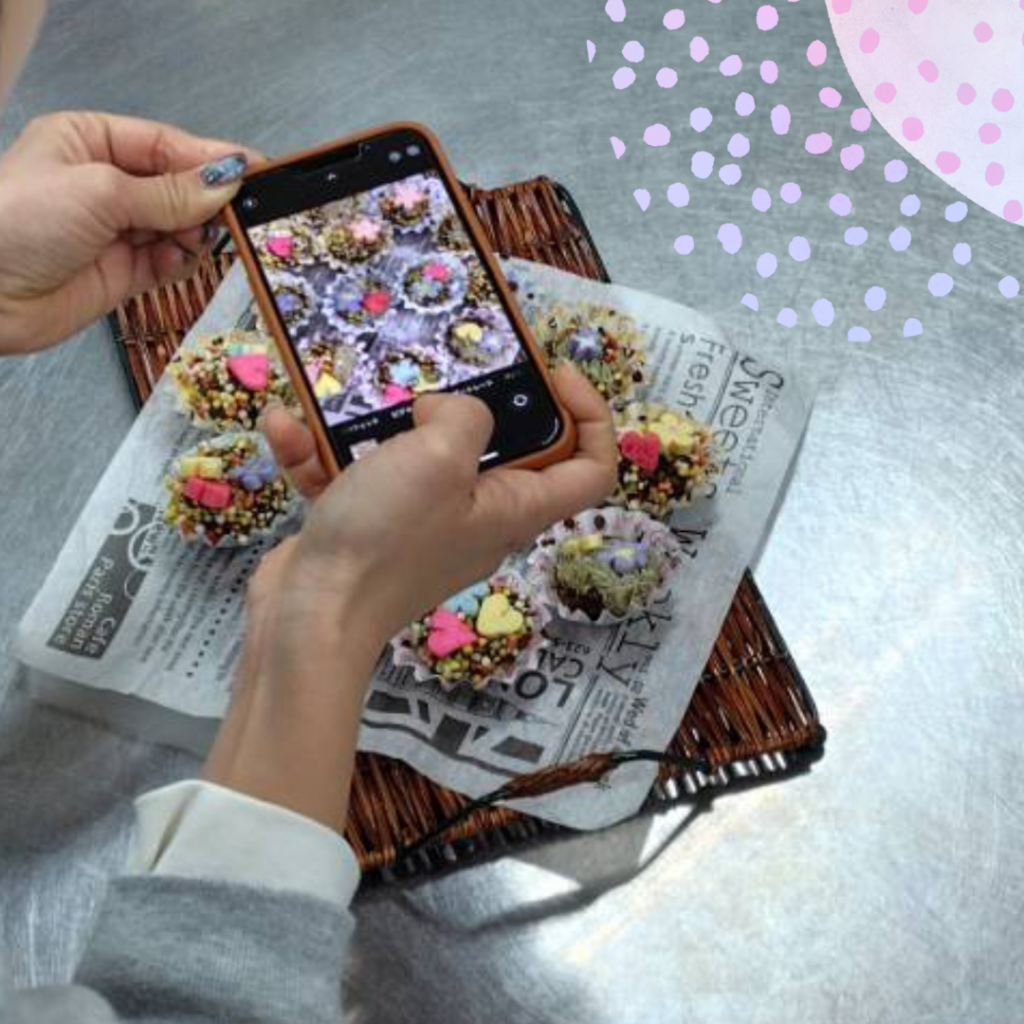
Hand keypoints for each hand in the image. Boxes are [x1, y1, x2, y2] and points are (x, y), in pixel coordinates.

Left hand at [0, 111, 259, 352]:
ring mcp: (114, 229)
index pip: (165, 145)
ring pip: (179, 226)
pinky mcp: (121, 271)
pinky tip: (180, 260)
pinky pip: (169, 261)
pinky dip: (182, 261)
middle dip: (206, 201)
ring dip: (196, 235)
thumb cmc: (14, 223)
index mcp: (89, 141)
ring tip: (198, 242)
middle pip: (177, 187)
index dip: (210, 158)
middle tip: (237, 215)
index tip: (255, 170)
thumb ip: (169, 193)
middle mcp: (104, 182)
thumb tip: (225, 182)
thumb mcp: (100, 192)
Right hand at [265, 362, 617, 648]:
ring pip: (414, 454)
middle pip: (500, 448)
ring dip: (373, 421)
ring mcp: (420, 523)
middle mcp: (477, 516)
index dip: (590, 415)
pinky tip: (286, 428)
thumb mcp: (439, 459)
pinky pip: (355, 474)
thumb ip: (464, 415)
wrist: (308, 619)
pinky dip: (323, 452)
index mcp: (516, 507)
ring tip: (343, 397)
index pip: (590, 468)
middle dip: (466, 402)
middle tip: (432, 371)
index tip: (553, 372)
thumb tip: (446, 409)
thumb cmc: (384, 540)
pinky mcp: (369, 525)